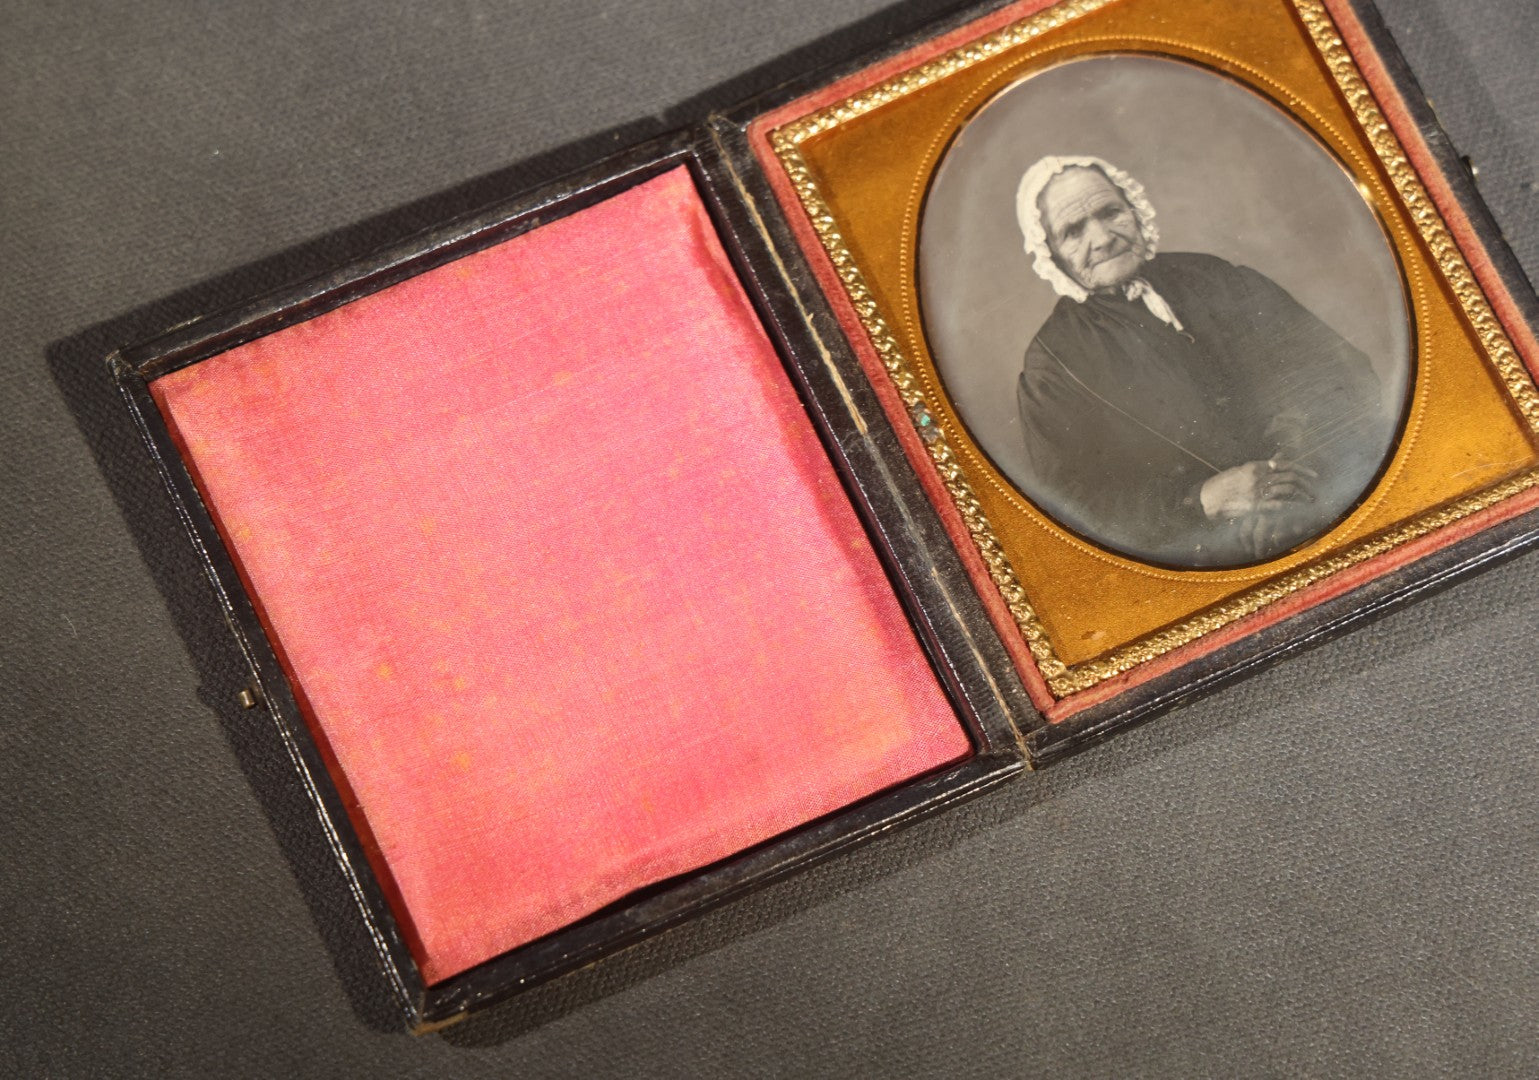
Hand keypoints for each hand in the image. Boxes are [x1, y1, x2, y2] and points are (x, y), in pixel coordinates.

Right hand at [1200, 459, 1317, 519]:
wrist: (1206, 500)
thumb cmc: (1221, 484)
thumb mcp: (1241, 470)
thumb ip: (1262, 466)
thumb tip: (1279, 458)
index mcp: (1255, 466)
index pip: (1285, 464)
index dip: (1302, 469)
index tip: (1313, 475)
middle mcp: (1259, 478)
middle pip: (1290, 477)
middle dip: (1306, 484)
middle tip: (1314, 490)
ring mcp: (1258, 492)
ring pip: (1288, 490)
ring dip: (1303, 495)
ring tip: (1310, 499)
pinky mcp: (1255, 507)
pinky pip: (1280, 505)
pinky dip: (1293, 506)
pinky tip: (1300, 508)